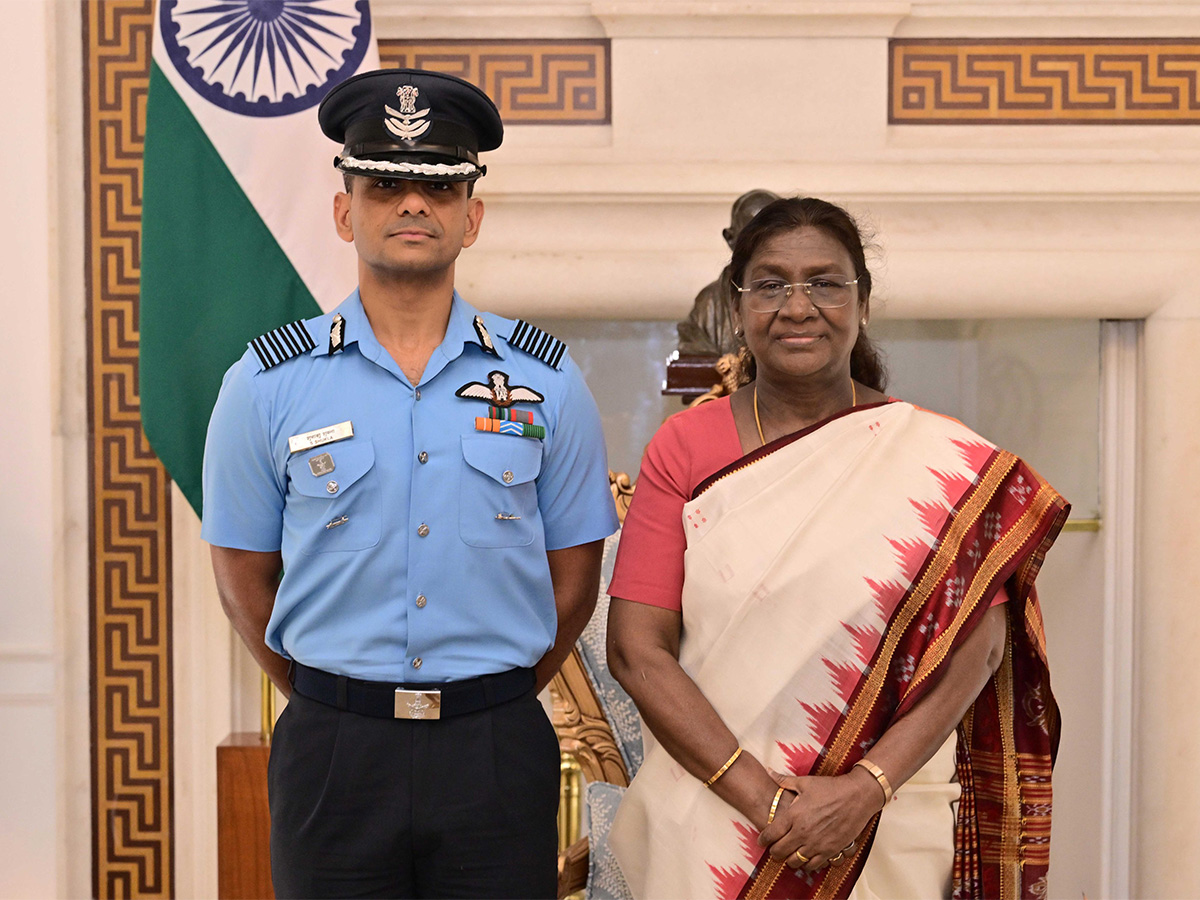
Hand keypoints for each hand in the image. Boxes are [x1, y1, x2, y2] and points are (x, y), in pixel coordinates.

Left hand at [756, 770, 878, 872]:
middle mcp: (803, 832)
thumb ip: (784, 780)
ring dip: (789, 859)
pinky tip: (806, 857)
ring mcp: (816, 843)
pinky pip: (812, 865)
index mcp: (794, 815)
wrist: (857, 796)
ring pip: (794, 861)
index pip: (770, 834)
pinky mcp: (830, 850)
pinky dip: (807, 864)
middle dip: (774, 851)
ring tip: (790, 853)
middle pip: (779, 851)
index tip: (762, 841)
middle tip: (775, 848)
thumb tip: (768, 771)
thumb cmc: (831, 788)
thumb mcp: (805, 782)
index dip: (763, 840)